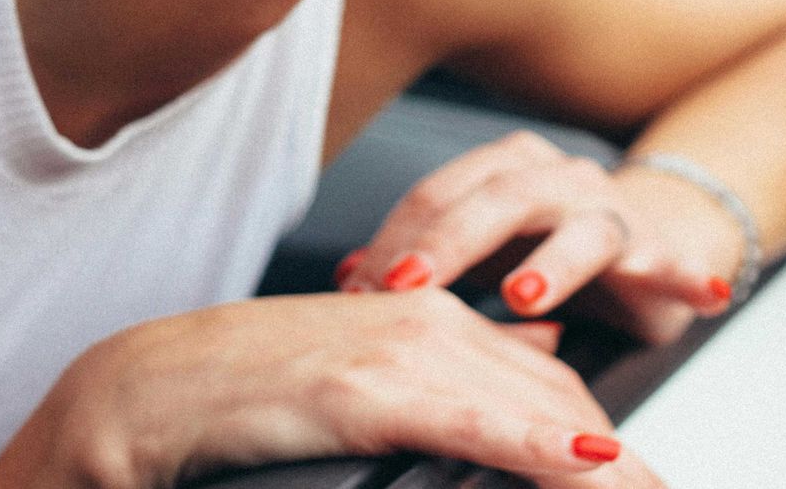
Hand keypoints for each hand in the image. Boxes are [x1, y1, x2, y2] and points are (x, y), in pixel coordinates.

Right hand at [0, 289, 665, 487]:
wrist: (155, 386)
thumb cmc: (247, 387)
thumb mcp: (357, 365)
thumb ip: (435, 364)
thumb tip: (517, 353)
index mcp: (423, 313)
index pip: (544, 371)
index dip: (594, 430)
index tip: (630, 474)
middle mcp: (423, 320)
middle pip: (554, 387)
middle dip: (610, 450)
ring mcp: (397, 350)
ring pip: (531, 401)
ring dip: (594, 454)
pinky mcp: (366, 389)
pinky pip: (475, 420)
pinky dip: (538, 444)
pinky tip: (583, 463)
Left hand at [334, 130, 738, 344]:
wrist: (647, 237)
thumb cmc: (549, 244)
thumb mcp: (479, 253)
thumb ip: (419, 261)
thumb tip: (344, 280)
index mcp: (502, 167)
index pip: (437, 194)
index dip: (395, 240)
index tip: (358, 287)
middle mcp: (554, 176)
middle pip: (495, 199)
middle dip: (448, 243)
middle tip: (407, 285)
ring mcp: (609, 208)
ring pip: (578, 227)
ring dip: (552, 262)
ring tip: (522, 296)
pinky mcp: (659, 250)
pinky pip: (670, 262)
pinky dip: (685, 276)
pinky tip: (694, 294)